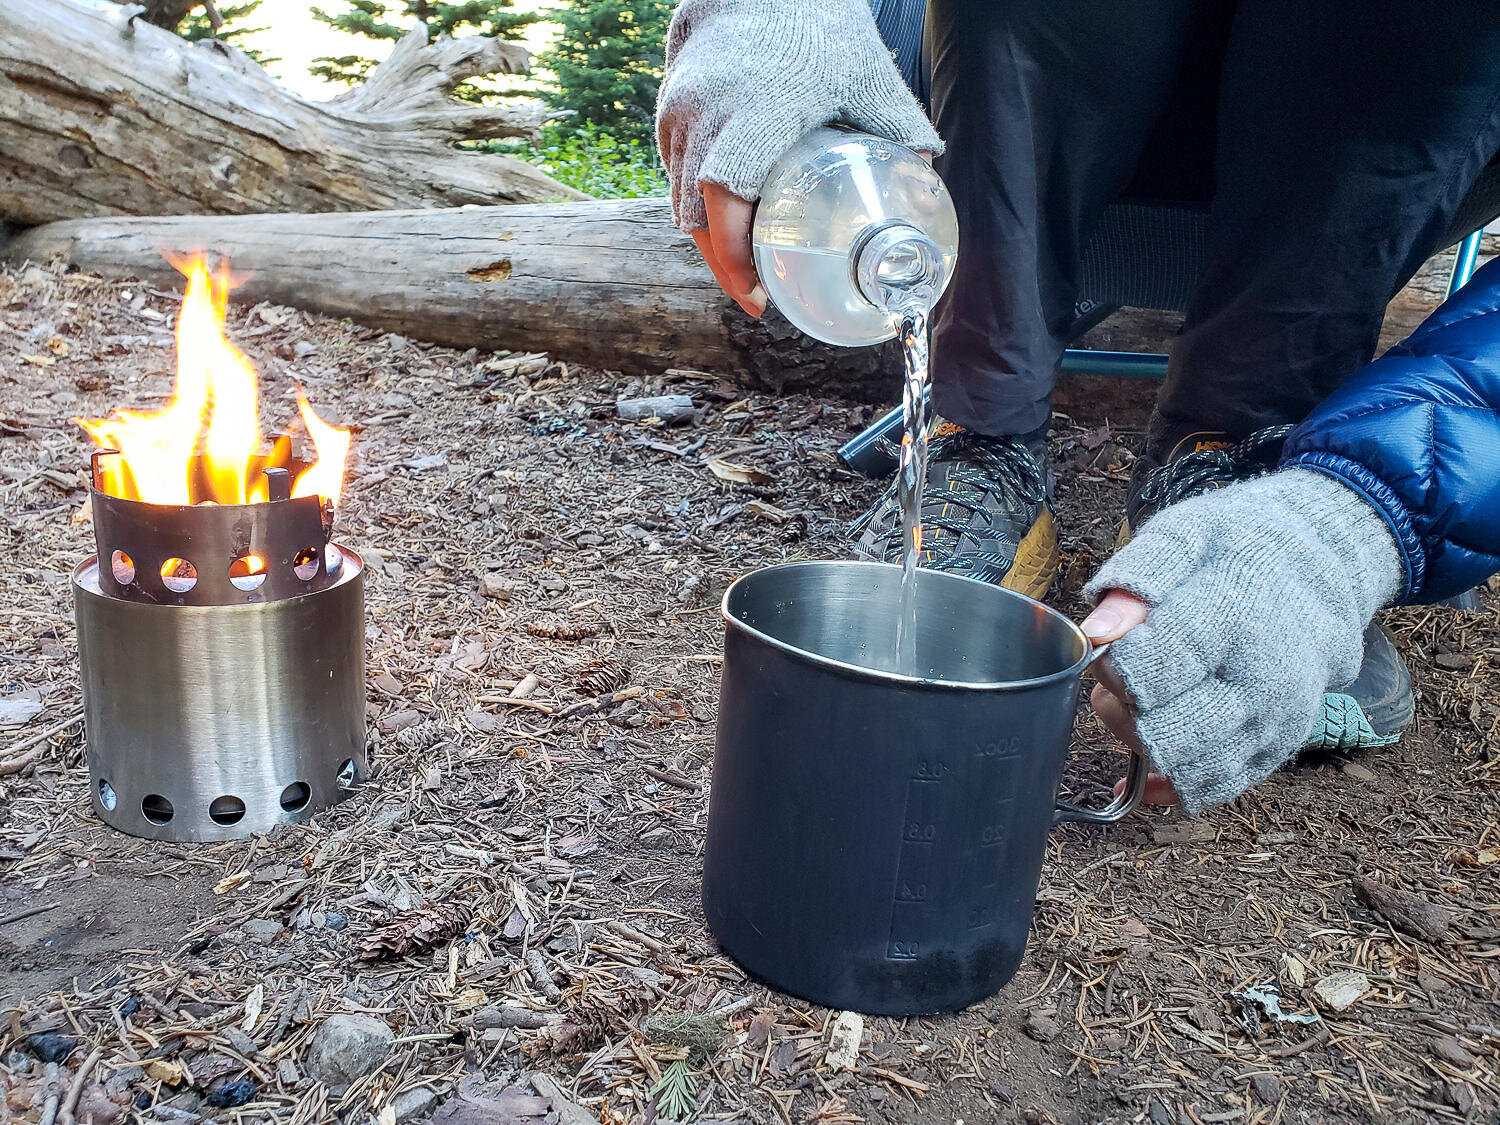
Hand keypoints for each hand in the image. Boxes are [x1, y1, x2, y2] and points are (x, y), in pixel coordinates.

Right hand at [656, 0, 941, 302]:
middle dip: (725, 266)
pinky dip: (698, 207)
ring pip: (681, 201)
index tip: (757, 293)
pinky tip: (729, 225)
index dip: (734, 257)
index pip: (724, 202)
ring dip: (711, 241)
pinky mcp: (668, 112)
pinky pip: (676, 175)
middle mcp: (703, 118)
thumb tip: (930, 177)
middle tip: (759, 296)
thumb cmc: (815, 27)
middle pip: (696, 218)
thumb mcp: (866, 76)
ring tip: (747, 268)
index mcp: (751, 115)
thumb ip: (899, 127)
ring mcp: (678, 115)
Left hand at [1079, 469, 1402, 813]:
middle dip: (1120, 707)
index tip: (1104, 645)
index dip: (1108, 666)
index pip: (1148, 671)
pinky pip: (1211, 789)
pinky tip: (1140, 766)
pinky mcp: (1274, 751)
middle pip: (1161, 731)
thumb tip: (1098, 631)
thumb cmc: (1239, 552)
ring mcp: (1272, 723)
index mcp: (1233, 620)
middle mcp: (1261, 682)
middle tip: (1120, 675)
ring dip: (1139, 741)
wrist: (1320, 575)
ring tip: (1142, 698)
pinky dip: (1166, 783)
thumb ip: (1137, 578)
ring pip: (1182, 766)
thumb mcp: (1187, 536)